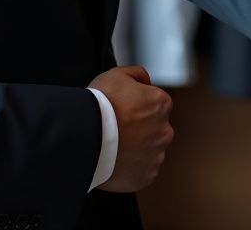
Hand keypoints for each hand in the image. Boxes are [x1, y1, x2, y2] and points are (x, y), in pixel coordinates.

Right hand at [89, 66, 173, 192]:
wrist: (85, 139)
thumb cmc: (100, 106)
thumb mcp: (117, 74)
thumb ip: (138, 74)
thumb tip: (145, 80)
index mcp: (161, 104)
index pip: (155, 102)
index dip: (138, 103)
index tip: (124, 108)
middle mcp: (164, 130)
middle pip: (155, 127)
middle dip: (141, 127)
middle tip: (119, 127)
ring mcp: (156, 156)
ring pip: (149, 149)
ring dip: (137, 147)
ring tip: (115, 144)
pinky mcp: (146, 176)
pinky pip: (141, 170)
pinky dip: (131, 166)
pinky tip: (116, 158)